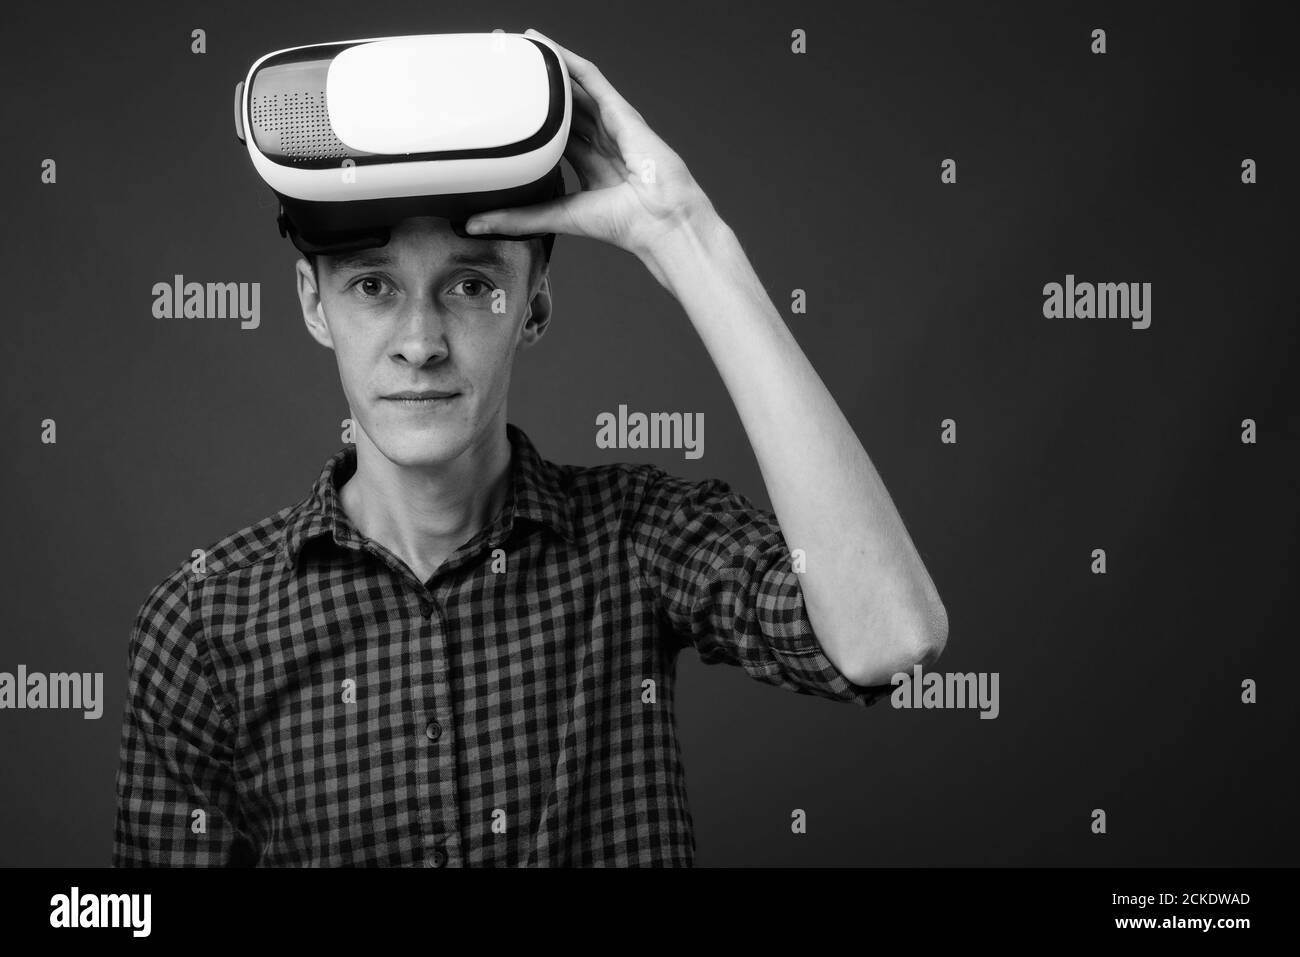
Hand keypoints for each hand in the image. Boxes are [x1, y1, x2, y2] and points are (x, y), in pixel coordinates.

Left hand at [466, 28, 719, 262]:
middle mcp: (599, 142)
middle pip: (561, 108)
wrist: (661, 220)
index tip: (501, 110)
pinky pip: (591, 78)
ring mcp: (611, 124)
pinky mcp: (620, 112)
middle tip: (503, 70)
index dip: (528, 122)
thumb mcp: (556, 216)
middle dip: (535, 90)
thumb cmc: (625, 224)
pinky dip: (569, 61)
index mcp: (588, 166)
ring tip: (519, 48)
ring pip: (573, 88)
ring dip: (548, 67)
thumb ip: (516, 217)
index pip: (551, 136)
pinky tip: (547, 45)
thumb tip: (474, 224)